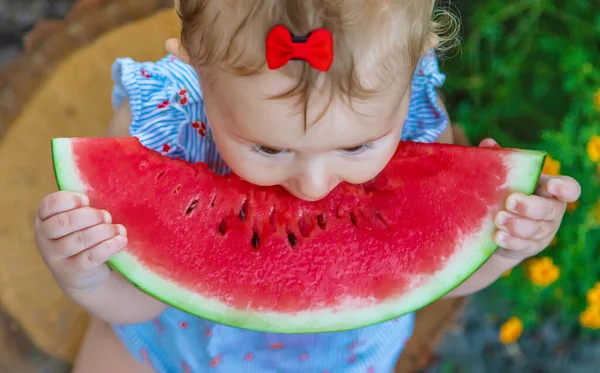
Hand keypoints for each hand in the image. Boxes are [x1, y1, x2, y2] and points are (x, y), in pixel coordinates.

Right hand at [34, 191, 127, 291]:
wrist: (83, 275)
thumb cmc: (82, 238)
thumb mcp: (78, 222)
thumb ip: (83, 209)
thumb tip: (105, 196)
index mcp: (44, 219)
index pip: (49, 205)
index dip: (69, 199)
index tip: (86, 200)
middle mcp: (44, 238)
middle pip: (64, 222)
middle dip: (90, 216)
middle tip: (106, 216)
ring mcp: (55, 257)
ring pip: (79, 239)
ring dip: (104, 231)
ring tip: (118, 229)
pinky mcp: (71, 272)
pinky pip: (90, 257)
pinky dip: (109, 246)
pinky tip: (121, 240)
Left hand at [480, 139, 581, 259]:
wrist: (495, 226)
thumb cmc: (502, 193)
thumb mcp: (502, 178)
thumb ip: (498, 160)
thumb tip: (488, 143)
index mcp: (548, 189)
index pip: (568, 188)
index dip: (565, 189)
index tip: (552, 186)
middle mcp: (551, 210)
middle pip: (549, 210)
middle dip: (530, 207)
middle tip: (510, 201)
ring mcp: (544, 231)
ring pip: (536, 230)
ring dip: (517, 225)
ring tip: (498, 219)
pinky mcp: (531, 247)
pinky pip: (524, 246)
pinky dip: (511, 241)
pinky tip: (497, 236)